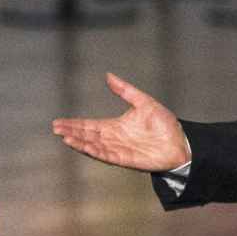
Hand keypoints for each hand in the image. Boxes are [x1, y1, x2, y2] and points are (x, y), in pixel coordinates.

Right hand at [52, 72, 189, 171]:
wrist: (180, 142)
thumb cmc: (164, 124)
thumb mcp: (143, 102)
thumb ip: (125, 90)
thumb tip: (108, 76)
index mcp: (115, 126)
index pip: (90, 125)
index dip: (75, 123)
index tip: (59, 122)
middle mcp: (114, 138)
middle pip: (88, 135)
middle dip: (72, 131)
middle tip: (55, 128)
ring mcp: (118, 150)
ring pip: (94, 146)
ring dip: (79, 142)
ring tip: (65, 137)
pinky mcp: (126, 159)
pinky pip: (106, 155)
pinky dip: (94, 151)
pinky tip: (83, 146)